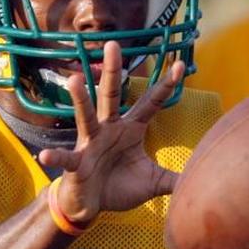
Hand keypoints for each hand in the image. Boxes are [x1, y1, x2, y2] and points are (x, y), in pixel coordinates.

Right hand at [38, 41, 182, 223]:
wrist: (88, 205)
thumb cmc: (118, 188)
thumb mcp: (153, 183)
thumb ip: (175, 179)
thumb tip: (202, 180)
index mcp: (130, 129)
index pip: (150, 103)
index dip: (164, 86)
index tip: (180, 65)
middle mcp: (109, 129)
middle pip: (112, 96)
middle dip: (113, 71)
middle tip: (113, 44)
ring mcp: (90, 143)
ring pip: (86, 116)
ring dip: (80, 99)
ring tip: (74, 81)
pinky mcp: (76, 163)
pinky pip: (66, 158)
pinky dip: (56, 156)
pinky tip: (45, 155)